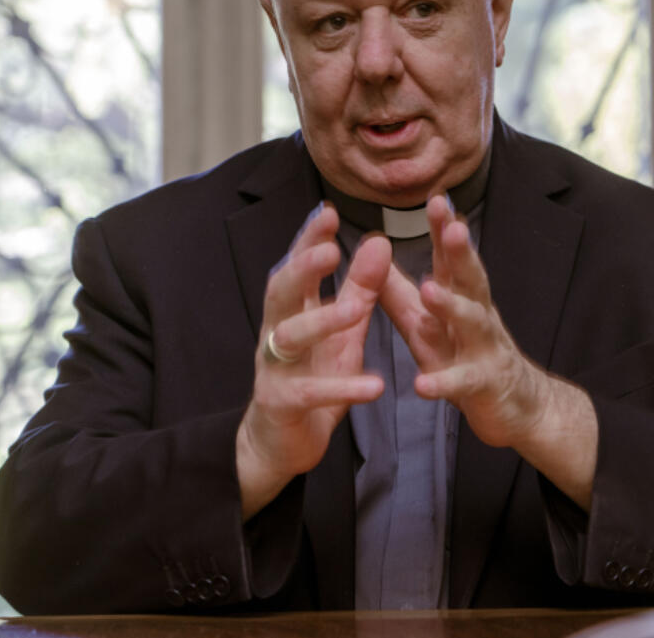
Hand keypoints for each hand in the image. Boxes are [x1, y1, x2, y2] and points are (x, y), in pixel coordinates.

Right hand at [236, 204, 390, 518]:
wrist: (279, 442)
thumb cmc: (314, 376)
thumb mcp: (342, 330)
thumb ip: (360, 288)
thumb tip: (378, 240)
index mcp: (292, 310)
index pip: (296, 265)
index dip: (308, 238)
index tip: (327, 212)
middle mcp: (276, 333)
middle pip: (281, 293)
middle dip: (302, 269)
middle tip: (329, 249)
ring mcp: (275, 368)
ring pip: (292, 339)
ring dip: (323, 322)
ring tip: (355, 310)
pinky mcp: (282, 404)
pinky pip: (311, 393)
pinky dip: (343, 388)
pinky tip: (374, 385)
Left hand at [378, 195, 545, 447]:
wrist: (517, 406)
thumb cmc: (464, 357)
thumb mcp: (426, 324)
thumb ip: (398, 292)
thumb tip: (372, 253)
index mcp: (461, 299)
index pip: (451, 258)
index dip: (444, 229)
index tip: (436, 198)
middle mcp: (477, 316)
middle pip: (470, 278)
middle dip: (460, 251)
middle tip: (452, 225)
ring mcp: (484, 349)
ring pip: (471, 323)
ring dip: (451, 305)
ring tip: (429, 289)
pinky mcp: (483, 386)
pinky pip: (462, 382)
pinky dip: (443, 382)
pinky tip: (422, 384)